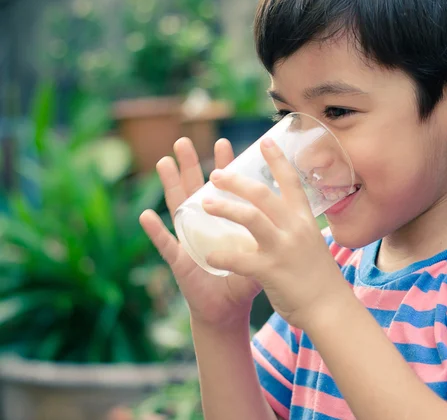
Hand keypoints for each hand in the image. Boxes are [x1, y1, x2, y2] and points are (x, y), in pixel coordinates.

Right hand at [139, 138, 261, 328]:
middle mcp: (204, 226)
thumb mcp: (261, 254)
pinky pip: (167, 245)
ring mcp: (190, 241)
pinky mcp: (182, 262)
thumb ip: (270, 235)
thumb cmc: (243, 281)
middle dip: (191, 165)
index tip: (225, 142)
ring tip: (164, 161)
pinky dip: (156, 231)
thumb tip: (293, 216)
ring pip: (178, 208)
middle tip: (184, 140)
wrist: (228, 311)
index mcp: (223, 221)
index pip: (225, 187)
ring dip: (170, 185)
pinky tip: (147, 216)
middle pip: (196, 189)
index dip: (224, 166)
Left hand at [202, 138, 348, 328]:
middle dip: (237, 180)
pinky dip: (222, 255)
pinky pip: (240, 259)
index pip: (291, 182)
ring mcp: (283, 248)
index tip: (264, 141)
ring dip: (225, 208)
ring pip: (250, 218)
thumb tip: (285, 214)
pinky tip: (209, 255)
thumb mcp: (312, 243)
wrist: (330, 309)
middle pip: (263, 194)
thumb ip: (296, 227)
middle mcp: (295, 229)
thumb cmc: (318, 277)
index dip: (277, 159)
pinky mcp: (271, 271)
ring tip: (204, 203)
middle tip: (216, 173)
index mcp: (304, 220)